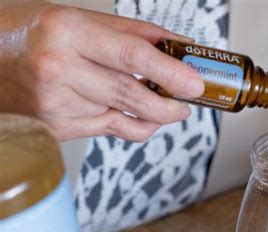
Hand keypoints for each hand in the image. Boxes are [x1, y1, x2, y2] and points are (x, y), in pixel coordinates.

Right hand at [0, 3, 203, 140]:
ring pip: (124, 115)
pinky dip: (136, 127)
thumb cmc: (26, 35)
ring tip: (170, 107)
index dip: (170, 71)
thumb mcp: (73, 18)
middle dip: (169, 102)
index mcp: (65, 31)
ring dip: (156, 113)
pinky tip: (146, 120)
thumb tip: (171, 46)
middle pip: (131, 92)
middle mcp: (60, 69)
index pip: (132, 55)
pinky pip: (111, 131)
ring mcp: (58, 104)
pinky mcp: (58, 128)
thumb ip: (126, 33)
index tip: (194, 81)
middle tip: (190, 100)